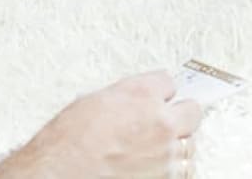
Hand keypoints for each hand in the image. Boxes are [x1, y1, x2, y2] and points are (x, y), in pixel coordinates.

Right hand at [0, 71, 200, 178]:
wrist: (59, 174)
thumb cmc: (68, 142)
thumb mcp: (95, 101)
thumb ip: (126, 97)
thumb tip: (135, 99)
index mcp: (143, 94)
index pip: (169, 82)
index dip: (160, 92)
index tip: (157, 98)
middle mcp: (160, 122)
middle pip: (192, 111)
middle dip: (180, 114)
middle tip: (167, 120)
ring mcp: (164, 155)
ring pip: (189, 145)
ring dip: (177, 145)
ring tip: (161, 148)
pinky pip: (182, 172)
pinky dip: (173, 170)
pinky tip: (159, 167)